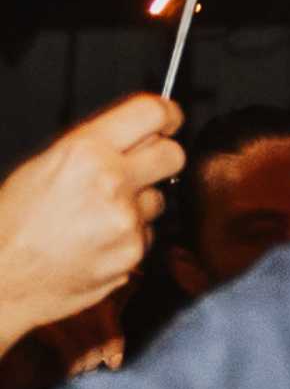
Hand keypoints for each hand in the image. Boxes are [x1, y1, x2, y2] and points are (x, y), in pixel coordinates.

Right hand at [0, 96, 183, 345]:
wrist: (2, 274)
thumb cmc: (12, 220)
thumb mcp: (43, 164)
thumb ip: (95, 146)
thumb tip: (136, 133)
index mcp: (85, 152)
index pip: (151, 113)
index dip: (166, 113)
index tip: (169, 118)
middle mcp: (111, 182)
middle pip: (173, 155)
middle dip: (163, 157)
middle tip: (143, 166)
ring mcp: (127, 220)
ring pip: (159, 199)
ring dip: (140, 203)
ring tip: (97, 214)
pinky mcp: (134, 253)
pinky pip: (148, 234)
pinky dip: (130, 236)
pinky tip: (97, 239)